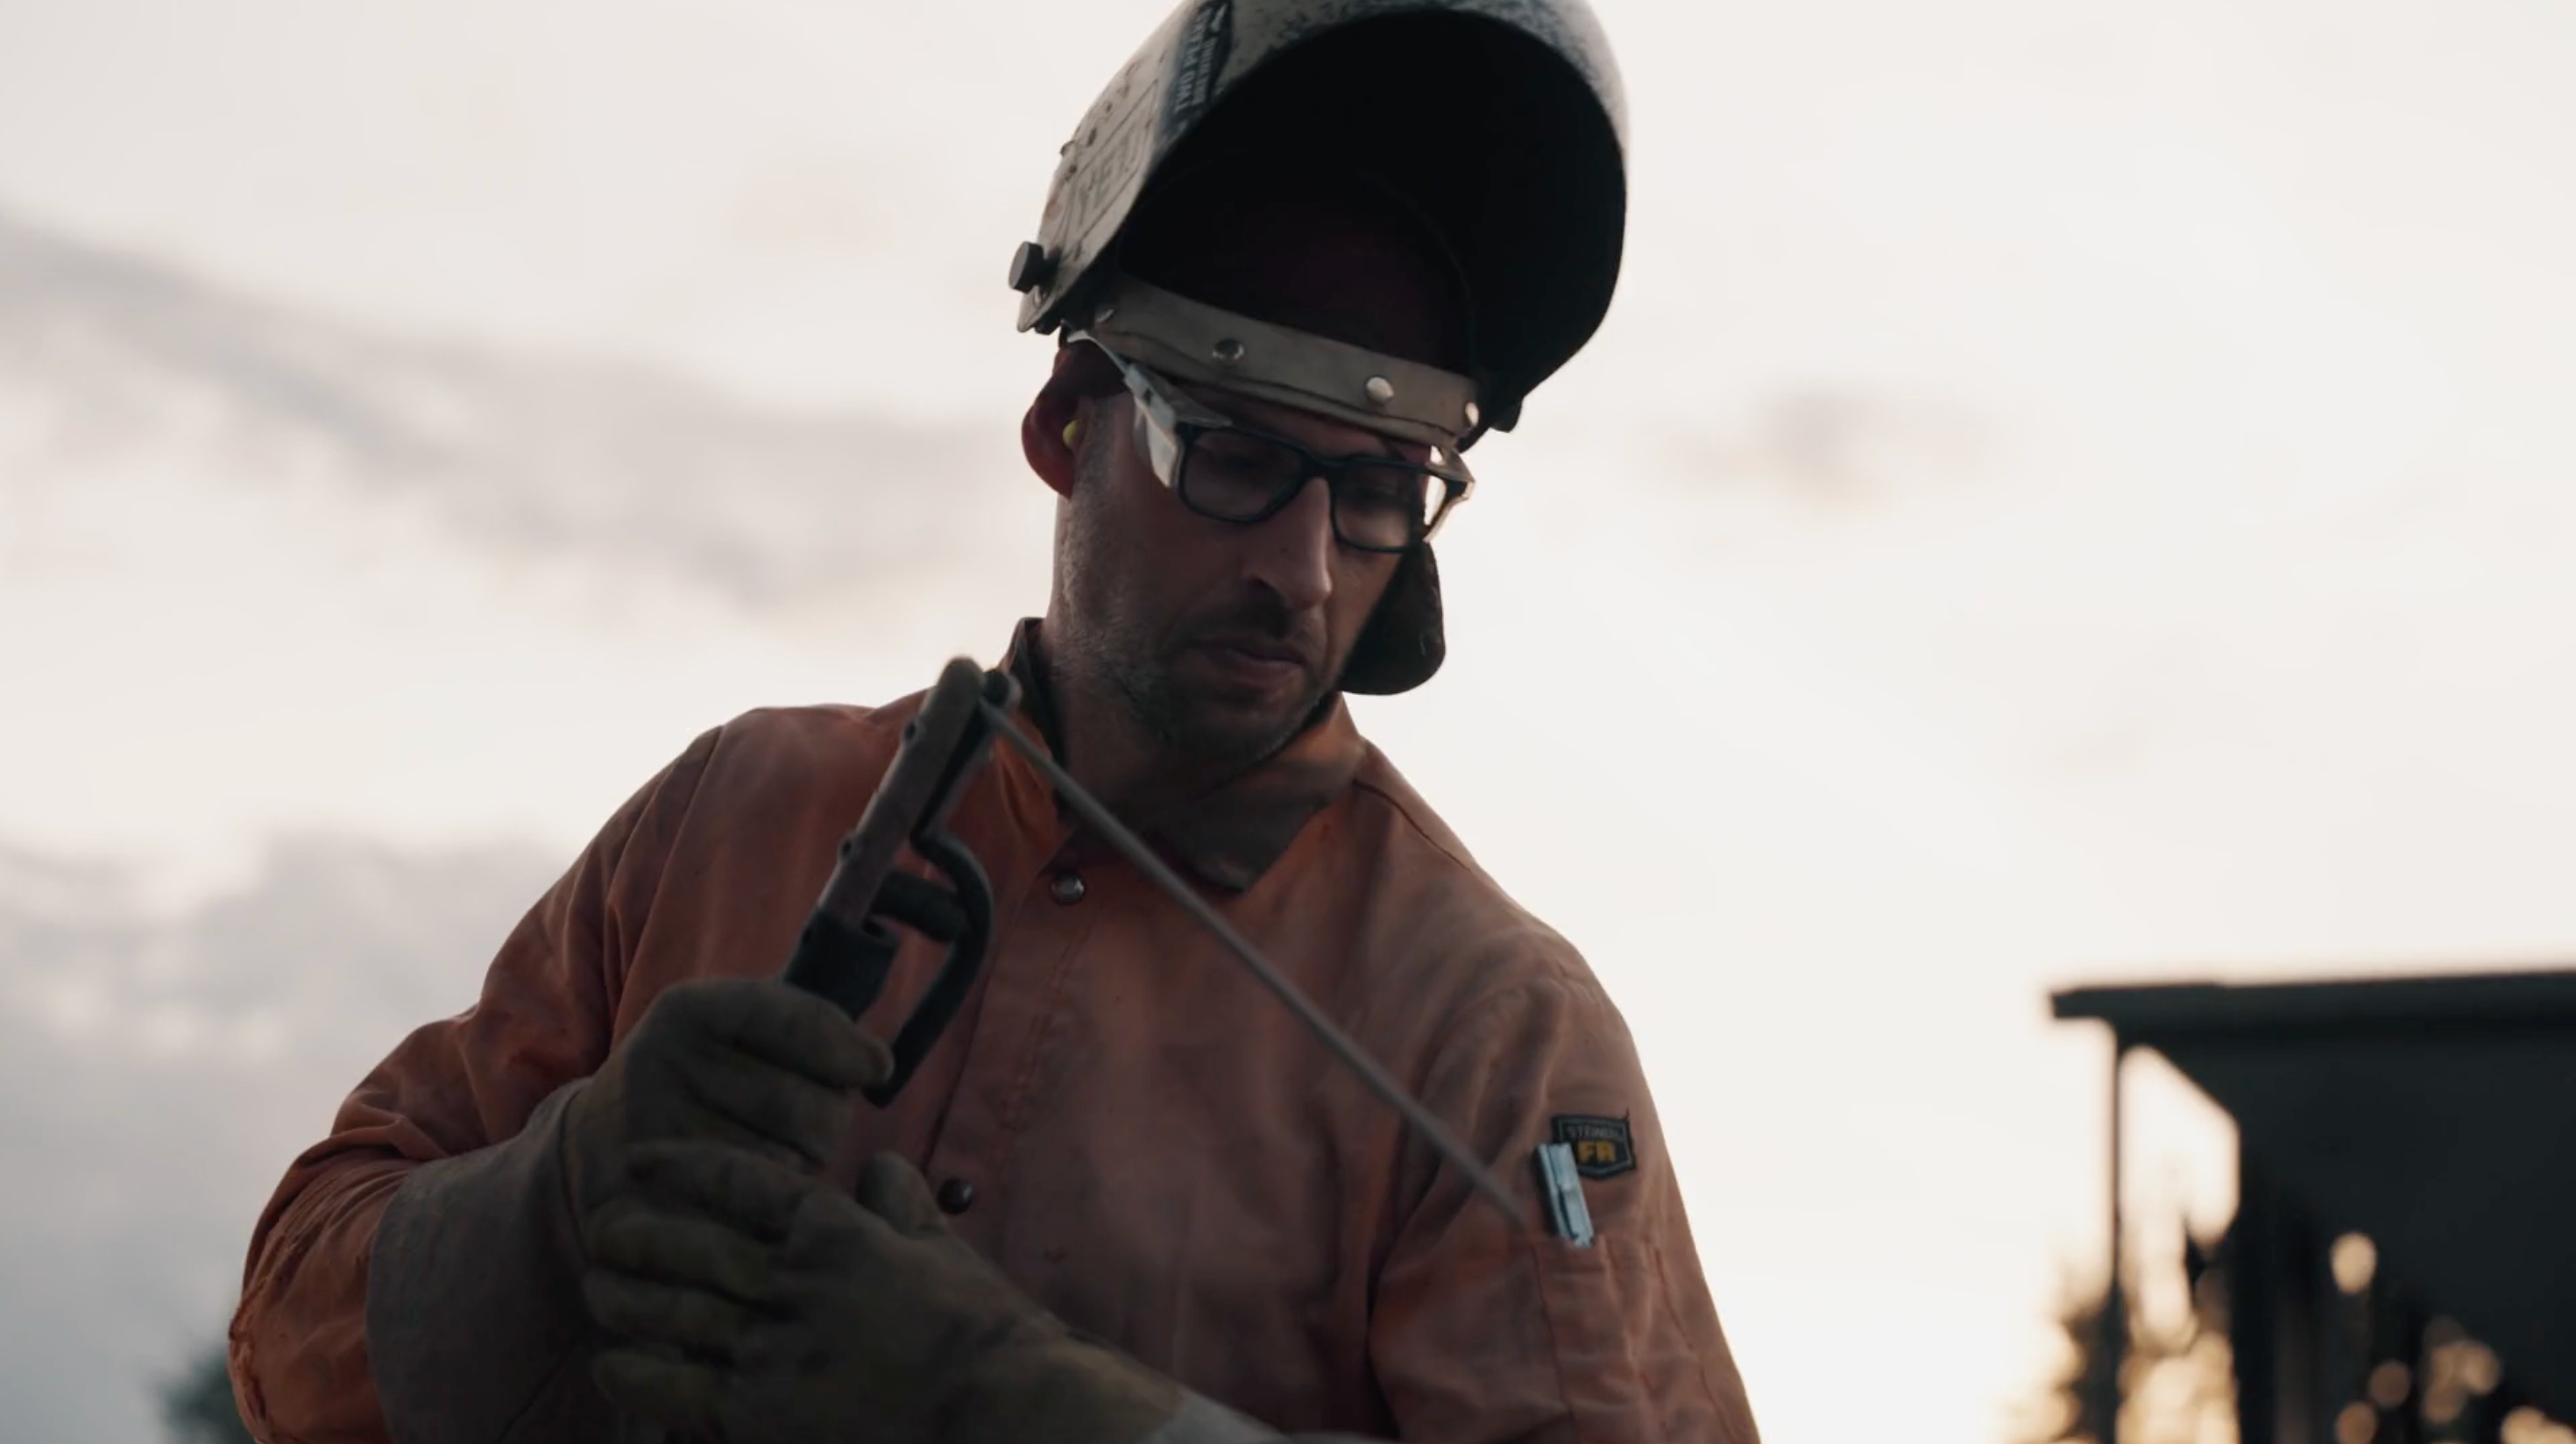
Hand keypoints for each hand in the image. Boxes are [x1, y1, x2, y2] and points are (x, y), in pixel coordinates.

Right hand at [558, 978, 888, 1248]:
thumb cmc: (702, 1077)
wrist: (599, 1143)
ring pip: (795, 1163)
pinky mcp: (657, 1204)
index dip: (849, 1050)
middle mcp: (663, 1066)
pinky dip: (778, 1206)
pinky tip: (760, 1191)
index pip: (799, 1023)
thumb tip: (878, 1064)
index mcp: (688, 1011)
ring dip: (807, 1162)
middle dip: (831, 1116)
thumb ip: (805, 1026)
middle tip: (809, 1119)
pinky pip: (761, 1212)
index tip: (876, 1068)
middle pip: (811, 1106)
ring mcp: (652, 1139)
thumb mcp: (733, 1027)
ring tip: (776, 1150)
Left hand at [582, 1142, 1180, 1443]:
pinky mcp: (763, 1414)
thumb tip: (880, 1164)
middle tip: (602, 1224)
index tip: (643, 1160)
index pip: (742, 1184)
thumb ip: (900, 1205)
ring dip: (627, 1297)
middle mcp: (794, 1282)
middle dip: (638, 1232)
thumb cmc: (980, 1328)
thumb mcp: (941, 1250)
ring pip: (675, 1313)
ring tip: (596, 1285)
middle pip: (691, 1246)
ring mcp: (773, 1348)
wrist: (995, 1408)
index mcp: (837, 1232)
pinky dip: (639, 1375)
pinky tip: (611, 1364)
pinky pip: (679, 1390)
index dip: (685, 1167)